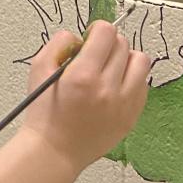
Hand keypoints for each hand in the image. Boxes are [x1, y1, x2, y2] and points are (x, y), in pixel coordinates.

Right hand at [20, 22, 151, 174]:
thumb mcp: (39, 68)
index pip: (107, 32)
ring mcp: (123, 105)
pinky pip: (143, 85)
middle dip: (108, 44)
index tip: (90, 38)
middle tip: (95, 56)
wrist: (54, 152)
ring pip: (141, 62)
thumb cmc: (43, 113)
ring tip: (110, 69)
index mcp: (83, 76)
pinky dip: (131, 80)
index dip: (97, 30)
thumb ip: (59, 43)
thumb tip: (80, 36)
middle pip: (123, 44)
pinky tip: (115, 87)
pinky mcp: (131, 117)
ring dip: (126, 59)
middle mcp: (107, 90)